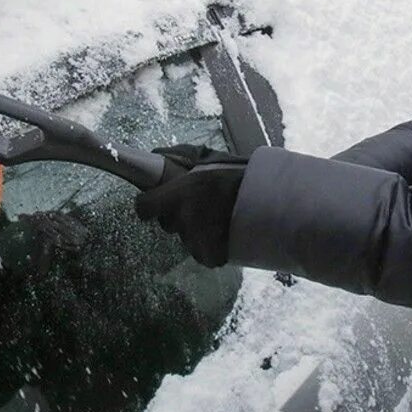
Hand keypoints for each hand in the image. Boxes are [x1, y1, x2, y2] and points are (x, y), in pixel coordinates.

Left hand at [134, 144, 247, 267]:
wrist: (269, 201)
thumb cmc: (239, 176)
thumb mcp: (207, 160)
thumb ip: (180, 160)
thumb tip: (157, 156)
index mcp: (179, 195)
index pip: (143, 207)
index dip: (148, 205)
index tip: (154, 203)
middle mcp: (184, 219)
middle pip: (167, 224)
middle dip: (178, 216)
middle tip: (198, 206)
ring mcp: (197, 241)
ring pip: (186, 239)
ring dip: (195, 232)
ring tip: (216, 220)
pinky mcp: (211, 256)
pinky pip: (201, 255)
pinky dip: (210, 248)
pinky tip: (222, 235)